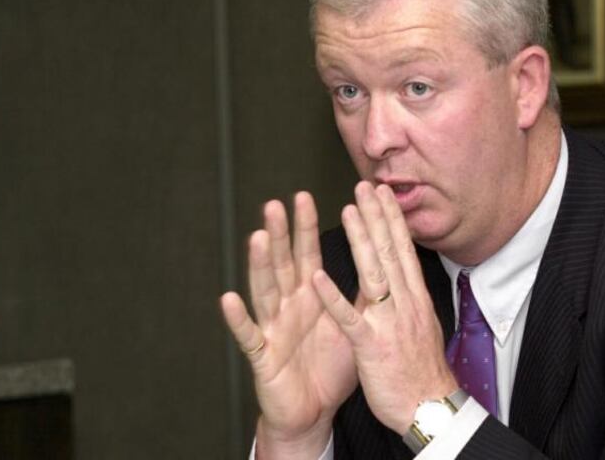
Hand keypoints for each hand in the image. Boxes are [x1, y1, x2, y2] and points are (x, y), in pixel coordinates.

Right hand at [220, 192, 357, 455]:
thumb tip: (374, 256)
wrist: (314, 410)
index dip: (304, 227)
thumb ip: (353, 290)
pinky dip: (239, 318)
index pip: (306, 254)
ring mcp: (273, 328)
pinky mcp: (264, 356)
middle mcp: (288, 306)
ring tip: (256, 237)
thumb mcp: (348, 321)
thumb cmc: (330, 364)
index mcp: (310, 295)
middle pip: (282, 264)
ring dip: (259, 265)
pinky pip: (250, 335)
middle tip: (275, 204)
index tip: (304, 196)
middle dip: (278, 236)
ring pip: (264, 291)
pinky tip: (230, 298)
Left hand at [313, 181, 457, 433]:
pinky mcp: (372, 346)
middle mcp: (405, 304)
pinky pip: (349, 319)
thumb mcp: (421, 326)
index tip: (382, 194)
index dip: (392, 219)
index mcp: (416, 299)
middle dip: (376, 217)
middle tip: (364, 187)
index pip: (403, 251)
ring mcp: (389, 323)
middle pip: (390, 253)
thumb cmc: (422, 371)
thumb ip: (409, 300)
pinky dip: (333, 297)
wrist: (431, 408)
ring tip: (346, 211)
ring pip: (373, 275)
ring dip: (359, 242)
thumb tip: (404, 277)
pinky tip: (317, 278)